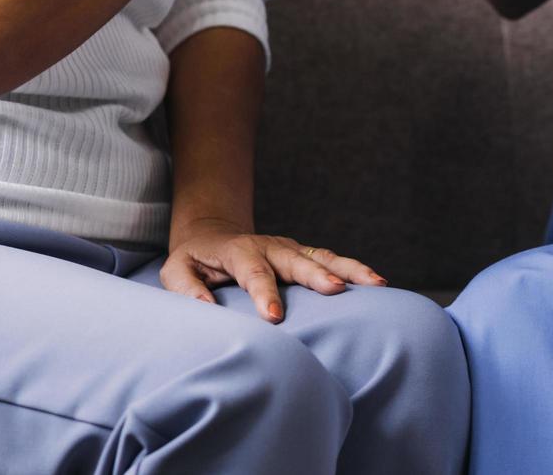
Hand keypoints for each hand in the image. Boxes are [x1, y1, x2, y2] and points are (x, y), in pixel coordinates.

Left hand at [160, 217, 387, 323]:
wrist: (214, 235)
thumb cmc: (195, 260)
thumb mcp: (176, 271)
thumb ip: (187, 288)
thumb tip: (205, 308)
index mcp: (239, 251)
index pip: (254, 272)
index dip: (265, 293)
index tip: (274, 316)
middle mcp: (270, 246)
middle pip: (296, 260)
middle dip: (317, 275)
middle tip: (336, 290)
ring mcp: (291, 248)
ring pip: (323, 256)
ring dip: (349, 269)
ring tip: (376, 282)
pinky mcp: (304, 254)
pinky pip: (332, 260)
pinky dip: (355, 269)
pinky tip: (376, 283)